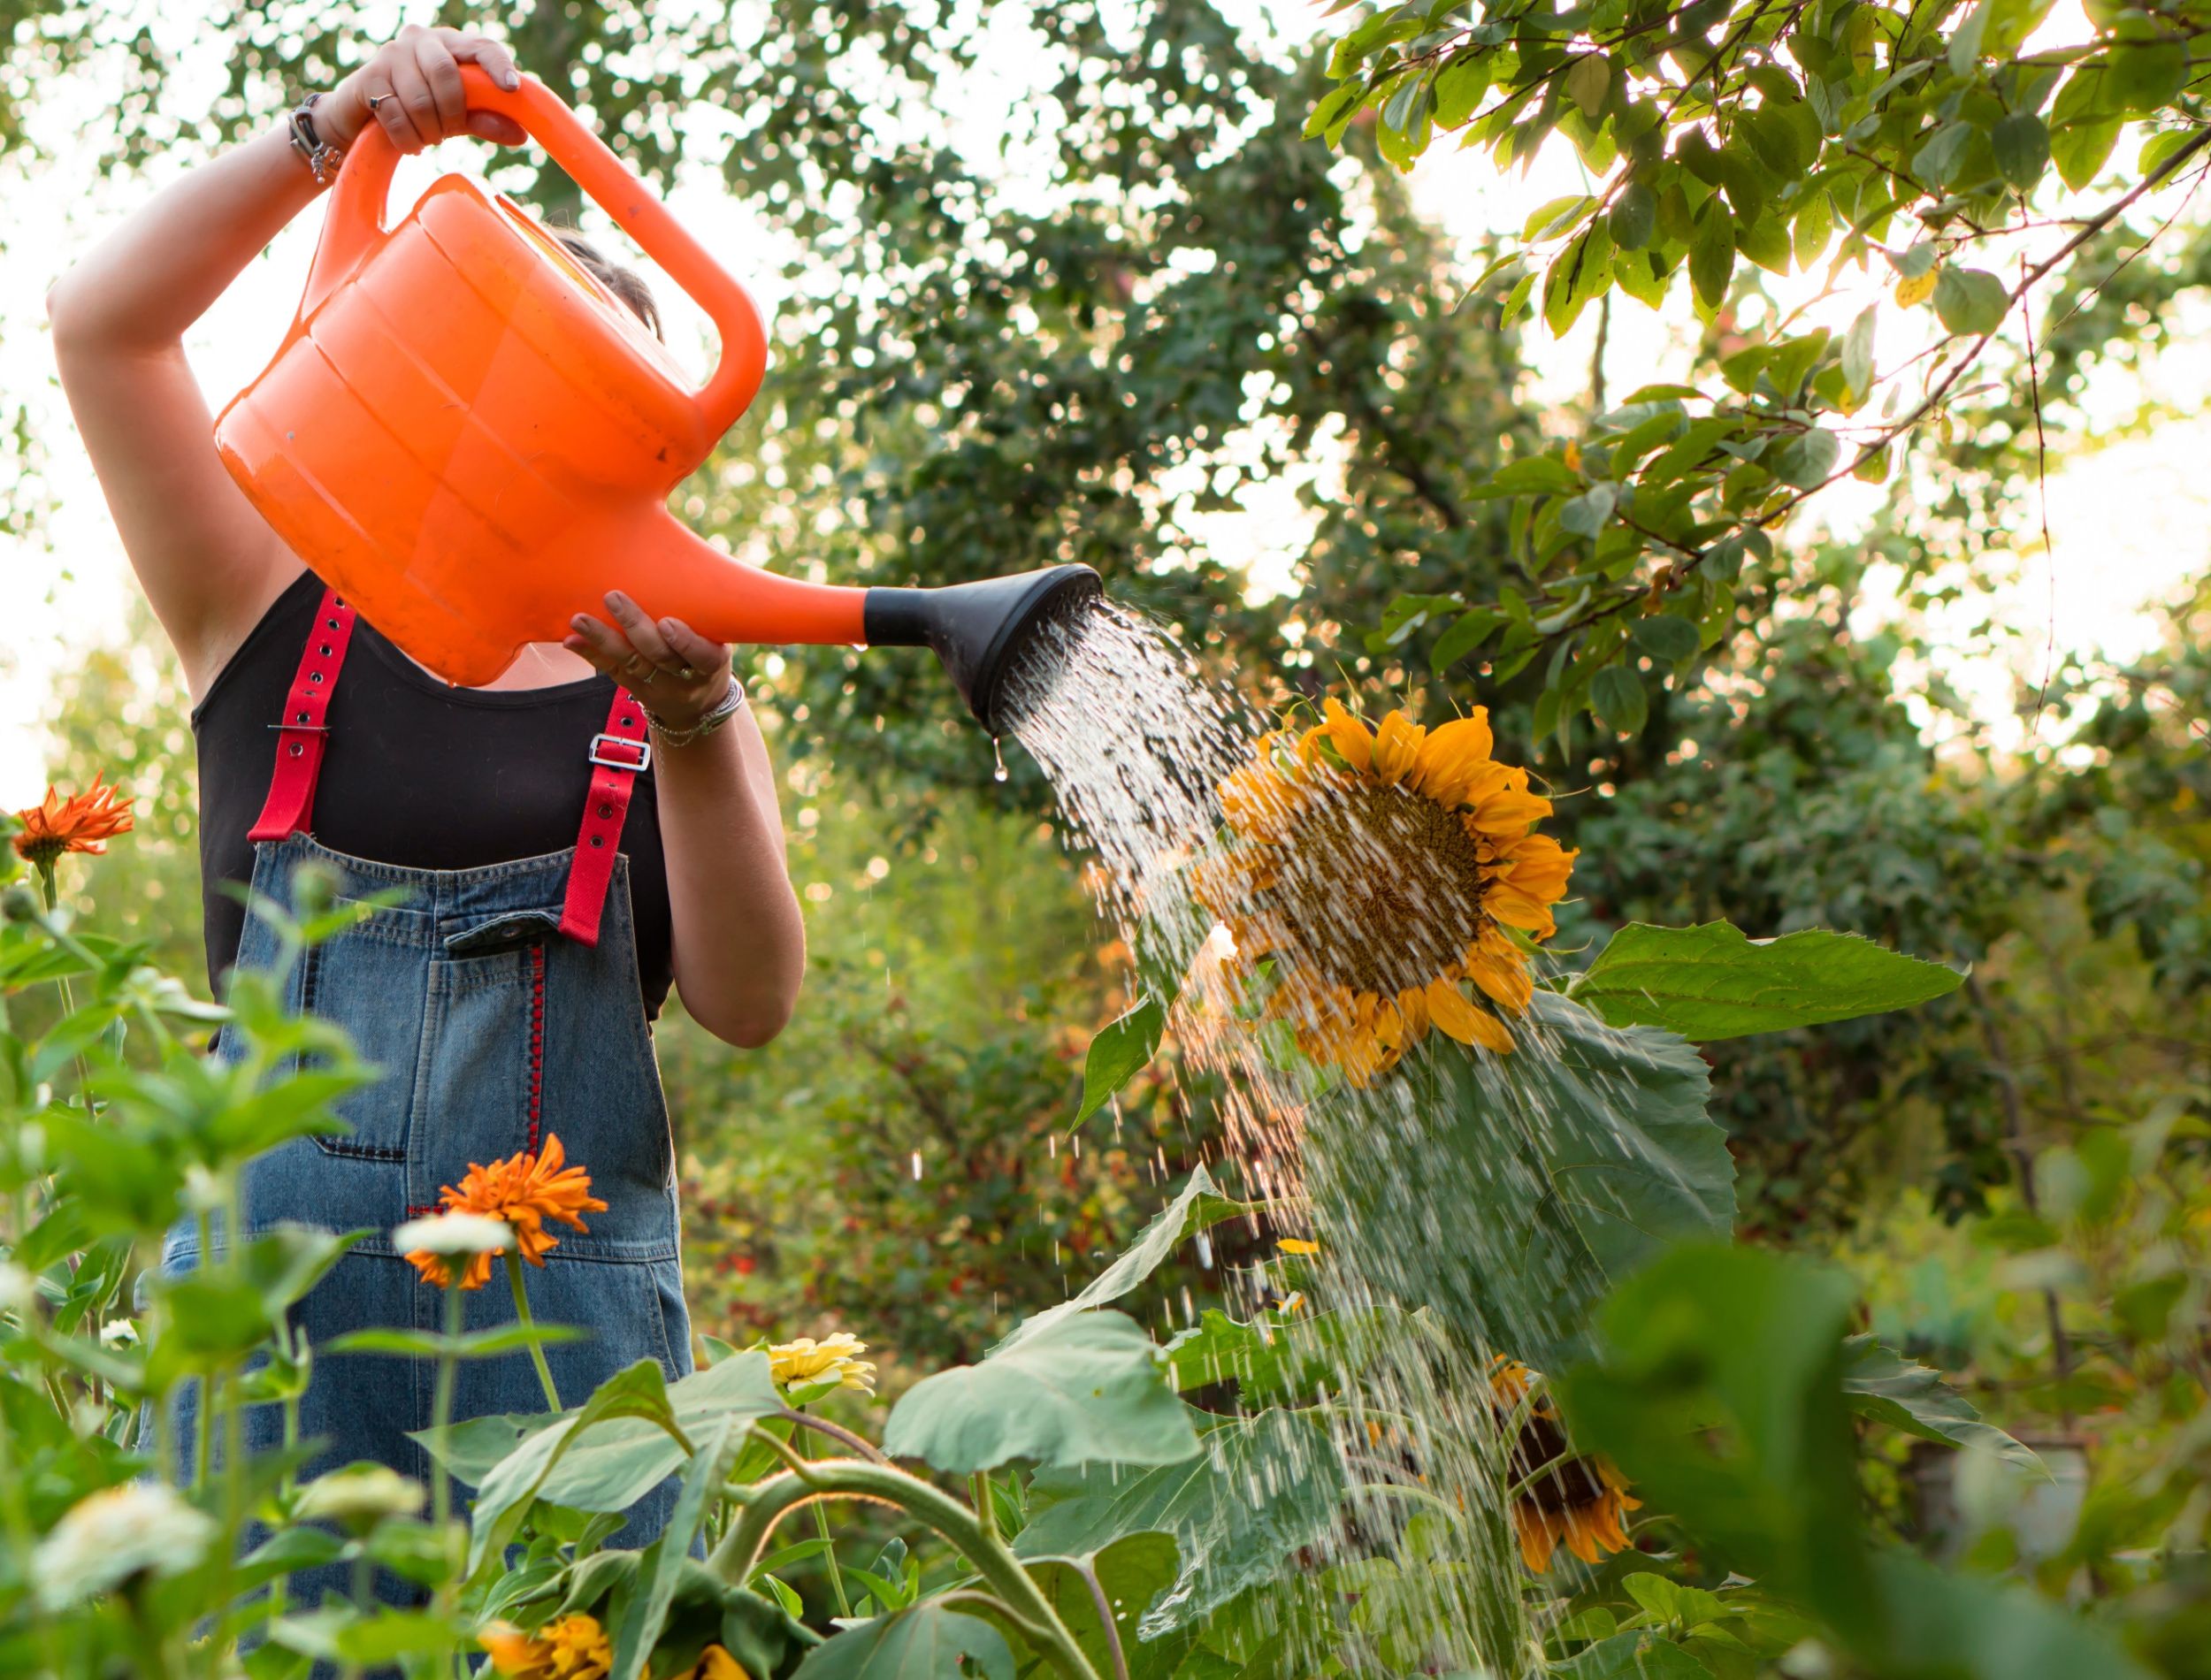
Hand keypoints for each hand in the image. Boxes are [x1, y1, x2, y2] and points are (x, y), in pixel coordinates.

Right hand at [321, 26, 525, 153]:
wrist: (362, 116)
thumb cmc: (419, 110)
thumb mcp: (456, 116)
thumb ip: (485, 120)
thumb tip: (521, 135)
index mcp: (451, 43)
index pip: (482, 46)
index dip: (497, 66)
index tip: (510, 88)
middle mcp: (421, 39)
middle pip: (447, 75)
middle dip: (451, 115)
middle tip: (447, 133)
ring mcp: (392, 53)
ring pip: (421, 100)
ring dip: (428, 132)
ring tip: (426, 139)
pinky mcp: (369, 76)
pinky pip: (395, 115)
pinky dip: (407, 139)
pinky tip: (409, 143)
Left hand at [565, 592, 735, 732]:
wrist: (697, 703)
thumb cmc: (706, 654)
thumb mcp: (719, 640)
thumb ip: (702, 614)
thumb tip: (677, 558)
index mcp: (711, 664)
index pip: (702, 656)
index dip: (685, 642)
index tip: (667, 622)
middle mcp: (684, 678)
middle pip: (659, 655)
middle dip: (634, 627)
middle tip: (613, 598)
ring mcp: (657, 686)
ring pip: (630, 662)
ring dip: (602, 639)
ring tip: (580, 619)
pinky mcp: (635, 688)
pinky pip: (611, 670)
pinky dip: (591, 654)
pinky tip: (572, 641)